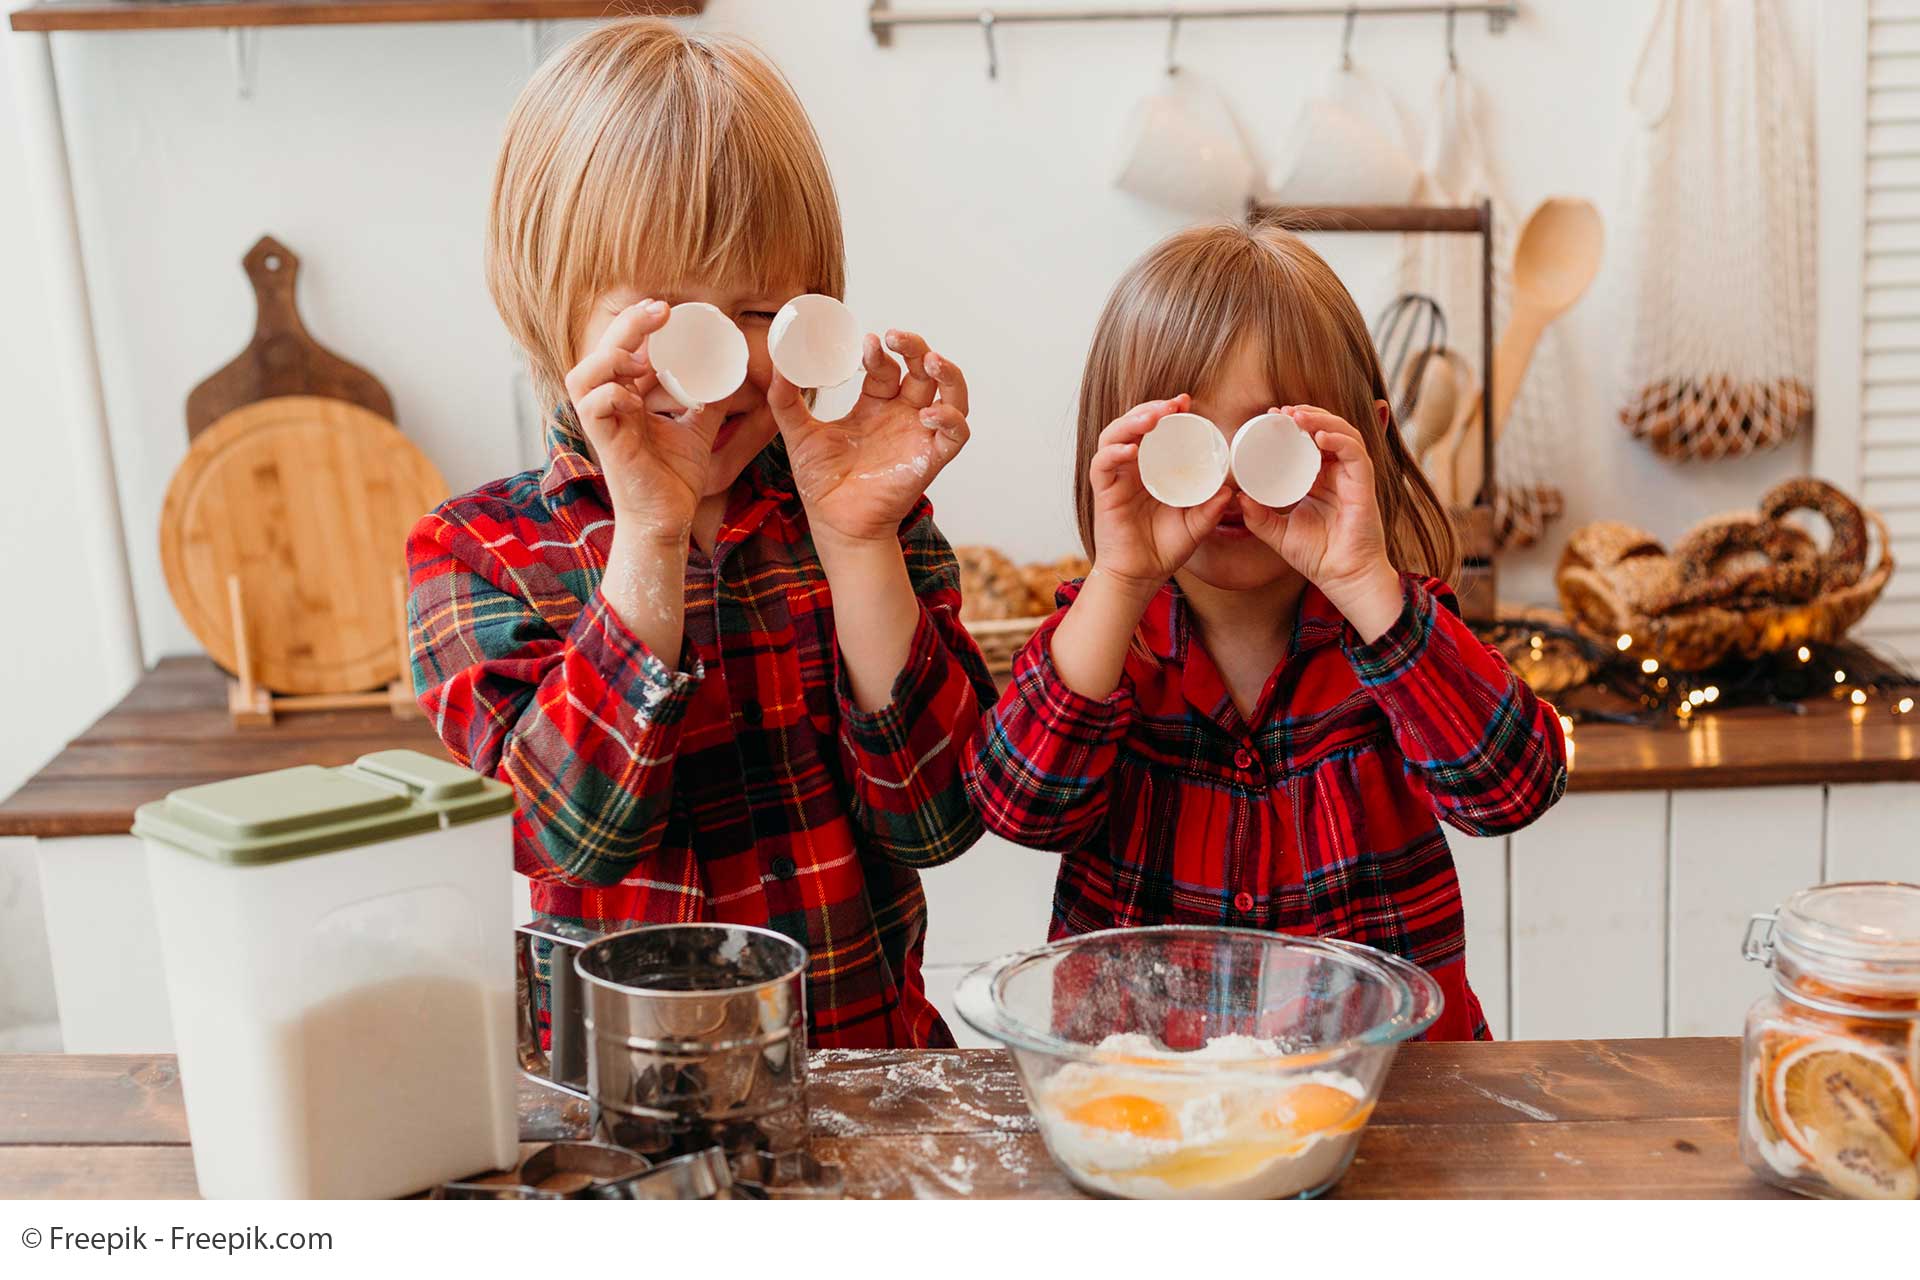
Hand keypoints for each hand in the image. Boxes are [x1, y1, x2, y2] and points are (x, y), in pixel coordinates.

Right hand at [566, 299, 724, 541]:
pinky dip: (611, 394)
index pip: (623, 351)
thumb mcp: (698, 430)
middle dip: (628, 325)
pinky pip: (592, 406)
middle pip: (601, 352)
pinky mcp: (605, 443)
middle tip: (661, 311)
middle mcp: (610, 407)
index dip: (639, 326)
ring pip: (582, 374)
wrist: (669, 520)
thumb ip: (708, 402)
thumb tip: (733, 374)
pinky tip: (636, 399)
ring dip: (611, 357)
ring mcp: (604, 424)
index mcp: (628, 399)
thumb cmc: (674, 479)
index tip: (668, 310)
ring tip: (642, 360)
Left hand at [771, 330, 969, 547]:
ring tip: (931, 360)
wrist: (835, 524)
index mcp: (876, 405)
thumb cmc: (822, 483)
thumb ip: (786, 399)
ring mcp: (919, 435)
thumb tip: (777, 362)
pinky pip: (956, 434)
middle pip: (923, 370)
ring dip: (948, 373)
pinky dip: (951, 419)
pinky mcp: (930, 459)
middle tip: (896, 336)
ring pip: (952, 394)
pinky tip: (930, 414)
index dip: (879, 352)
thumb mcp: (799, 433)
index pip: (886, 367)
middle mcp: (902, 415)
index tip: (867, 342)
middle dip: (915, 347)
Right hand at [1086, 396, 1233, 595]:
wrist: (1140, 576)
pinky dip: (1114, 452)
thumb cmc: (1164, 549)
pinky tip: (1131, 448)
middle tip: (1173, 404)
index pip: (1155, 431)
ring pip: (1114, 436)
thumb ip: (1211, 508)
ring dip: (1131, 421)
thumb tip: (1231, 490)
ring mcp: (1116, 478)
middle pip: (1133, 424)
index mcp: (1152, 469)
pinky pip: (1102, 464)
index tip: (1186, 402)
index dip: (1167, 412)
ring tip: (1153, 417)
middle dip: (1151, 408)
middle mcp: (1131, 468)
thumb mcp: (1196, 525)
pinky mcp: (1104, 492)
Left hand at [1238, 405, 1402, 637]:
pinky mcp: (1364, 485)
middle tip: (1281, 411)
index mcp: (1320, 480)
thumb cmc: (1317, 556)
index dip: (1294, 425)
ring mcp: (1352, 477)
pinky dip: (1339, 440)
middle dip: (1306, 415)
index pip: (1309, 442)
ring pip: (1343, 434)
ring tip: (1298, 416)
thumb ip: (1258, 517)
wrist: (1342, 578)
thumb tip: (1238, 496)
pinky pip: (1355, 453)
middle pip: (1327, 431)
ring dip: (1322, 420)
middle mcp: (1338, 474)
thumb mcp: (1278, 533)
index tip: (1270, 416)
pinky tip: (1319, 436)